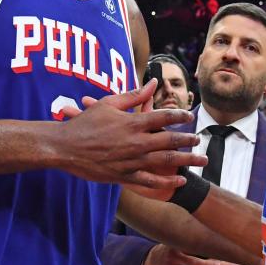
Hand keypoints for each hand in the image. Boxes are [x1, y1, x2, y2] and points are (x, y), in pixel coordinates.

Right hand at [58, 80, 206, 195]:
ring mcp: (132, 160)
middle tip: (200, 140)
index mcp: (133, 122)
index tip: (189, 116)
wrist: (64, 147)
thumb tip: (153, 82)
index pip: (164, 116)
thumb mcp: (108, 103)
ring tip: (201, 160)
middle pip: (171, 139)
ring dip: (186, 160)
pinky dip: (166, 182)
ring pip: (166, 161)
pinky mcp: (124, 176)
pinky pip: (150, 180)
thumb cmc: (84, 123)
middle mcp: (136, 142)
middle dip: (188, 140)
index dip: (180, 115)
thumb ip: (134, 95)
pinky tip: (179, 181)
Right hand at [141, 245, 217, 264]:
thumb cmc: (170, 253)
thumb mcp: (178, 245)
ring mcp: (173, 259)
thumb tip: (211, 245)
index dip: (211, 244)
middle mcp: (178, 247)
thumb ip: (191, 246)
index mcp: (181, 240)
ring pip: (192, 263)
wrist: (151, 260)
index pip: (198, 241)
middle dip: (211, 253)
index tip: (223, 246)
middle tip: (223, 257)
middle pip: (197, 250)